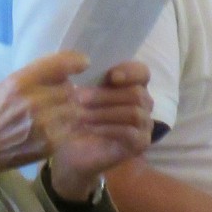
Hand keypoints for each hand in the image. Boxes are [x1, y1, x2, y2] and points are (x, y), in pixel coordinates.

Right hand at [0, 51, 87, 176]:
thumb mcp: (7, 85)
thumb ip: (35, 76)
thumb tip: (67, 72)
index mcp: (20, 82)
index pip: (60, 64)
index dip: (75, 61)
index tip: (82, 64)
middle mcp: (35, 100)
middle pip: (69, 88)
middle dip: (65, 92)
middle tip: (54, 99)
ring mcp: (45, 122)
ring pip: (73, 108)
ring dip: (68, 110)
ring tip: (54, 115)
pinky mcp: (52, 141)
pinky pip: (71, 127)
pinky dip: (66, 126)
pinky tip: (53, 128)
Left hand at [46, 61, 153, 201]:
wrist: (67, 152)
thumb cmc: (71, 119)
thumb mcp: (70, 92)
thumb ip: (78, 72)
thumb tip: (83, 60)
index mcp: (129, 86)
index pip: (141, 72)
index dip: (130, 71)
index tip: (111, 76)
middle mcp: (142, 103)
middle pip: (136, 93)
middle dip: (105, 96)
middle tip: (78, 100)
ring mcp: (144, 124)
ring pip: (134, 112)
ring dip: (104, 112)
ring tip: (80, 116)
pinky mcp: (140, 143)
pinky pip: (131, 132)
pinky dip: (109, 129)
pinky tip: (89, 129)